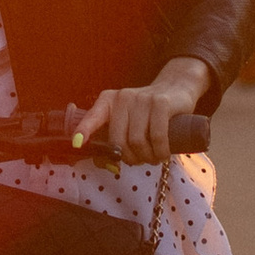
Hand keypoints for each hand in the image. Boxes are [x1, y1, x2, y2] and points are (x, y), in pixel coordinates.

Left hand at [69, 62, 212, 165]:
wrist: (176, 88)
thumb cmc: (148, 113)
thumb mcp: (128, 119)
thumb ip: (116, 139)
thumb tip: (110, 165)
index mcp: (109, 101)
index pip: (93, 116)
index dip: (84, 130)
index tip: (77, 144)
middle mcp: (123, 98)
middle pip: (119, 140)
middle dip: (129, 158)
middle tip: (139, 161)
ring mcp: (142, 99)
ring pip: (137, 141)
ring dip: (146, 157)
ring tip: (153, 157)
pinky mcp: (161, 103)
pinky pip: (157, 136)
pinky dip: (160, 151)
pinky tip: (163, 154)